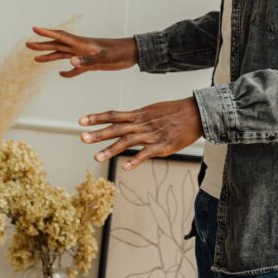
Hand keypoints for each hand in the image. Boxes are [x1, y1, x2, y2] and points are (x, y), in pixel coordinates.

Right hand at [26, 27, 139, 77]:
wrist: (133, 54)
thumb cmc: (120, 52)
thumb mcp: (104, 57)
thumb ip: (87, 60)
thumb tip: (69, 63)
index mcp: (82, 44)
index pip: (60, 37)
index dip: (47, 33)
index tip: (34, 28)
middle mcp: (80, 48)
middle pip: (57, 46)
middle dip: (42, 45)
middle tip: (27, 44)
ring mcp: (85, 56)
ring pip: (63, 56)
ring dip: (50, 57)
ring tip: (36, 59)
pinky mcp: (91, 64)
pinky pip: (75, 68)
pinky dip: (67, 72)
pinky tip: (61, 74)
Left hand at [79, 97, 202, 169]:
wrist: (196, 113)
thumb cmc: (174, 112)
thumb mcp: (152, 111)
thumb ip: (137, 118)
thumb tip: (123, 121)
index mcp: (139, 115)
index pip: (113, 115)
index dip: (97, 118)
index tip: (81, 121)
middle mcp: (142, 124)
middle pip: (116, 128)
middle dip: (98, 133)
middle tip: (82, 138)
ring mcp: (152, 135)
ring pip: (128, 141)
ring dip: (111, 149)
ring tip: (96, 157)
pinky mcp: (163, 146)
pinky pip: (147, 153)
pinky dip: (136, 160)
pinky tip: (125, 166)